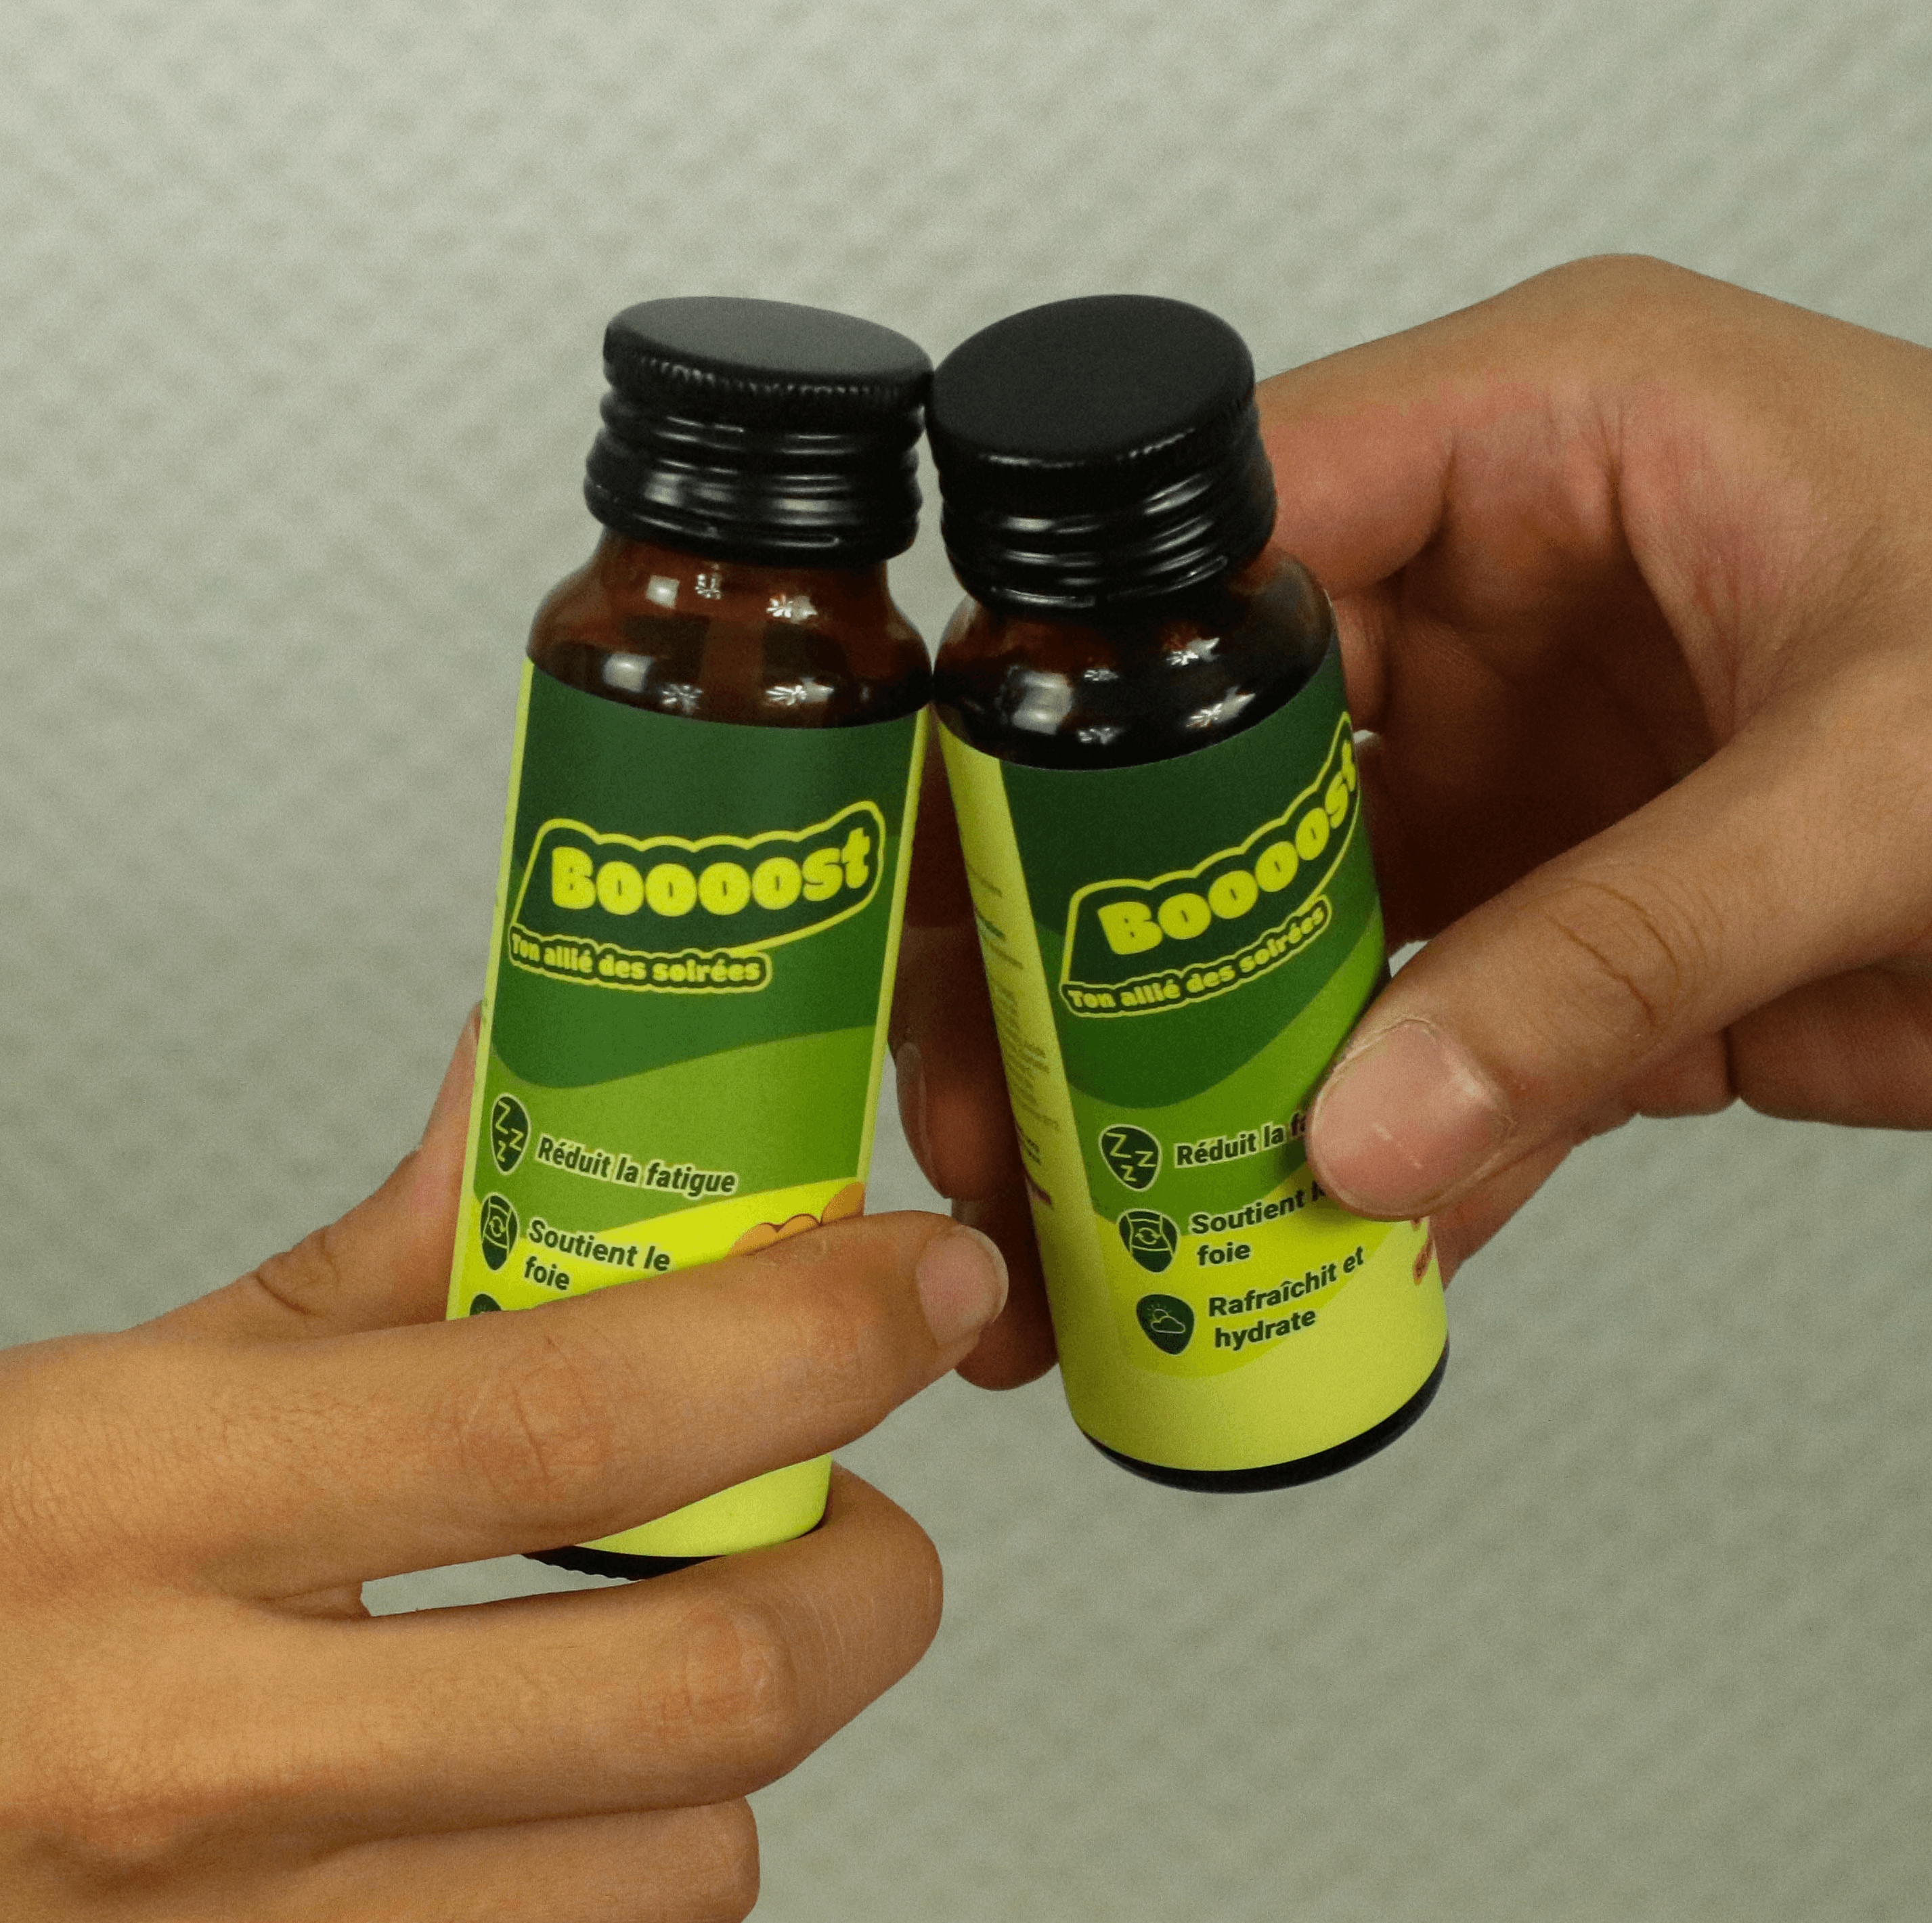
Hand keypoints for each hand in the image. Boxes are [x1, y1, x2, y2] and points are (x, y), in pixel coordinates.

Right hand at [0, 1020, 1006, 1918]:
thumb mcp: (128, 1388)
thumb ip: (378, 1266)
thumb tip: (535, 1094)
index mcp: (157, 1504)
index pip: (570, 1419)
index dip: (804, 1341)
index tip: (920, 1283)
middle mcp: (209, 1752)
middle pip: (702, 1685)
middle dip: (864, 1571)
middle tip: (842, 1496)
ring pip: (688, 1858)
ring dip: (738, 1731)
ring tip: (677, 1636)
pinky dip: (635, 1854)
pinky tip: (564, 1773)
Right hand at [894, 255, 1931, 1369]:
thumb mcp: (1881, 786)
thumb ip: (1619, 956)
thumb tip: (1381, 1116)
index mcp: (1550, 439)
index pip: (1242, 520)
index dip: (1089, 667)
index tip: (984, 827)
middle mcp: (1497, 595)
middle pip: (1214, 742)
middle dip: (1103, 907)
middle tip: (1012, 1049)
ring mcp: (1513, 761)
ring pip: (1285, 904)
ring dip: (1209, 1044)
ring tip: (1106, 1168)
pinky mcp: (1556, 908)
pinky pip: (1415, 1023)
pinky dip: (1373, 1133)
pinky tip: (1309, 1230)